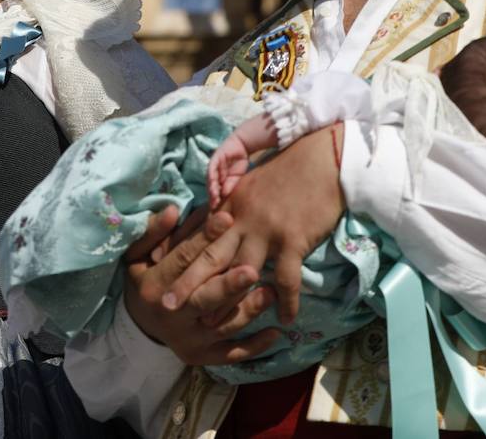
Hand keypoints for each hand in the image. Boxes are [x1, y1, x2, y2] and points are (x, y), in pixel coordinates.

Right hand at [122, 205, 280, 365]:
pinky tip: (275, 333)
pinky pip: (231, 354)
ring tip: (272, 293)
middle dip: (228, 287)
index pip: (183, 260)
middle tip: (251, 271)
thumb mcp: (137, 255)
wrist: (139, 326)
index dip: (204, 239)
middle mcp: (171, 317)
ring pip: (222, 326)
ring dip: (248, 310)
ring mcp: (188, 340)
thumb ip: (154, 233)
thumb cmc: (144, 280)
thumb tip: (173, 210)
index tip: (227, 218)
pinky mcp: (202, 356)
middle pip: (204, 299)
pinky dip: (254, 346)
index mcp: (154, 287)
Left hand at [166, 122, 345, 324]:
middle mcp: (240, 217)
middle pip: (209, 256)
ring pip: (239, 272)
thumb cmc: (289, 170)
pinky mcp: (292, 239)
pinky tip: (286, 320)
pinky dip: (286, 302)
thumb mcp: (251, 182)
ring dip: (227, 301)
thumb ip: (232, 203)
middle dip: (187, 282)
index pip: (199, 236)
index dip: (180, 257)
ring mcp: (265, 229)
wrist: (323, 160)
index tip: (162, 275)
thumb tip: (219, 222)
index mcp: (229, 203)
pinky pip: (286, 279)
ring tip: (215, 325)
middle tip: (168, 305)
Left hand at [208, 132, 251, 207]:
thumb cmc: (239, 163)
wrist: (242, 147)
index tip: (216, 209)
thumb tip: (224, 194)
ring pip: (210, 178)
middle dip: (212, 196)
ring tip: (213, 195)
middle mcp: (214, 174)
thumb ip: (230, 185)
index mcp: (219, 180)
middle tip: (213, 205)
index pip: (215, 191)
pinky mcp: (215, 159)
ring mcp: (214, 166)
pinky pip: (212, 167)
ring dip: (211, 187)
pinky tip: (212, 181)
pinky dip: (212, 174)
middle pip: (211, 186)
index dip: (215, 200)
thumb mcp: (237, 177)